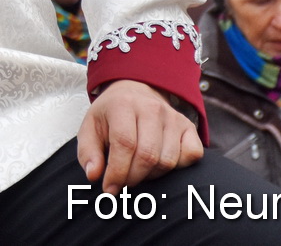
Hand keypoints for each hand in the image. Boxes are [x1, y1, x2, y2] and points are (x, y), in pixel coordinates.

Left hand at [76, 79, 201, 193]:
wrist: (134, 92)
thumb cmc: (111, 115)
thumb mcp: (90, 128)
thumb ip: (88, 152)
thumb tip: (94, 175)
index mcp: (123, 105)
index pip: (124, 144)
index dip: (117, 172)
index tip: (110, 188)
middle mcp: (151, 108)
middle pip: (148, 155)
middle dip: (133, 177)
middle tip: (123, 182)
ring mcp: (173, 117)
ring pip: (168, 160)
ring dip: (152, 175)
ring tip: (138, 171)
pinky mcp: (188, 126)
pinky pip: (191, 155)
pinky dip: (178, 167)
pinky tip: (160, 164)